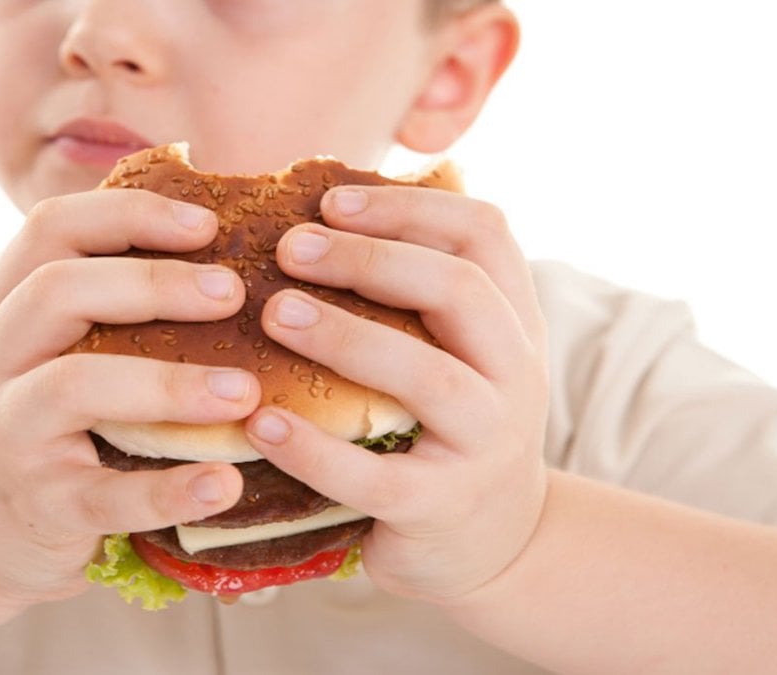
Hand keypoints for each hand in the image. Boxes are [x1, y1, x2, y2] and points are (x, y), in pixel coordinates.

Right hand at [0, 190, 257, 603]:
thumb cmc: (47, 418)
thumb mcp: (52, 346)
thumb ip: (105, 297)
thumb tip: (218, 230)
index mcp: (5, 305)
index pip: (51, 229)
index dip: (129, 214)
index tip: (208, 224)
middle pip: (57, 291)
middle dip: (153, 283)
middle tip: (233, 294)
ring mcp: (10, 433)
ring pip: (74, 386)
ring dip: (168, 384)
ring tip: (244, 392)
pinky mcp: (41, 505)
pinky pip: (105, 497)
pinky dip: (169, 491)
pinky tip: (226, 483)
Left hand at [244, 185, 548, 600]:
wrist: (495, 544)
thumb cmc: (450, 429)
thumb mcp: (461, 354)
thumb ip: (418, 295)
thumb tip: (315, 217)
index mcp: (514, 323)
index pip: (485, 234)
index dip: (409, 206)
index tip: (330, 203)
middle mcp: (515, 376)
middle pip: (459, 290)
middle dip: (370, 258)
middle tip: (287, 248)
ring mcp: (485, 445)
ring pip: (428, 376)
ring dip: (345, 337)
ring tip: (274, 314)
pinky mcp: (439, 508)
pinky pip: (374, 476)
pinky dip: (314, 449)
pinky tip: (260, 424)